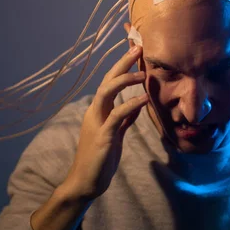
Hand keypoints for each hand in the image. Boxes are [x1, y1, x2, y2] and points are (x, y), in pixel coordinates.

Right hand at [63, 45, 148, 200]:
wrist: (85, 182)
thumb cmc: (100, 159)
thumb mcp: (115, 135)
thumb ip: (124, 119)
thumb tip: (137, 105)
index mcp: (97, 110)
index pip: (109, 82)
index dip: (121, 66)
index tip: (134, 51)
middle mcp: (95, 112)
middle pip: (107, 80)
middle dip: (122, 63)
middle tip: (137, 47)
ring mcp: (97, 123)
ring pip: (107, 92)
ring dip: (124, 80)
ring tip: (142, 73)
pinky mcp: (104, 136)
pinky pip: (117, 115)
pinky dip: (131, 105)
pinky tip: (144, 99)